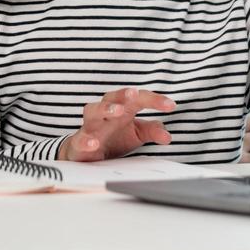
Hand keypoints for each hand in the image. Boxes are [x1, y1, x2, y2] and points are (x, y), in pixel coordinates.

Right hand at [58, 87, 175, 160]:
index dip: (154, 100)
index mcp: (122, 108)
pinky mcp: (79, 143)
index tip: (171, 106)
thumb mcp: (137, 134)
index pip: (138, 98)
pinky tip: (95, 143)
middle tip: (134, 94)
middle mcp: (105, 113)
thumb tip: (168, 136)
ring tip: (117, 111)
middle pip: (111, 97)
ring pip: (92, 111)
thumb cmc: (114, 138)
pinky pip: (80, 139)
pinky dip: (86, 139)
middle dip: (122, 94)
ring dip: (104, 109)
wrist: (88, 155)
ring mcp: (90, 126)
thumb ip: (152, 131)